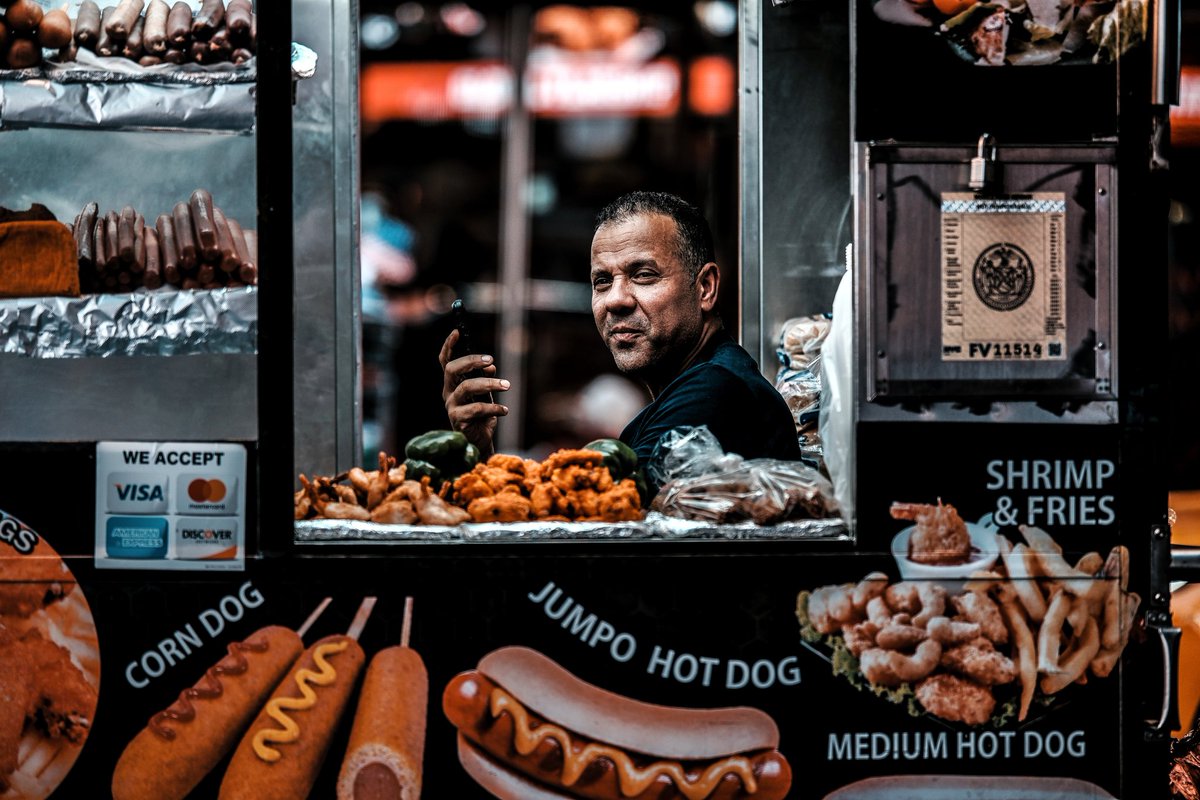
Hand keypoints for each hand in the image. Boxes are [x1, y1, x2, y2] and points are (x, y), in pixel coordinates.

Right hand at [439, 329, 509, 456]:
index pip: (445, 361)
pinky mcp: (459, 421)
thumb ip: (486, 378)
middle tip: (491, 360)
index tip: (457, 331)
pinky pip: (477, 409)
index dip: (449, 346)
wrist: (481, 442)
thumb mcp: (486, 393)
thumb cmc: (482, 416)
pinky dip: (494, 407)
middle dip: (471, 361)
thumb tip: (490, 366)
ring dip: (490, 384)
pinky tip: (504, 410)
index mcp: (453, 383)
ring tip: (507, 385)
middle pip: (452, 370)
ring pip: (467, 388)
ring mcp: (451, 407)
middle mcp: (448, 393)